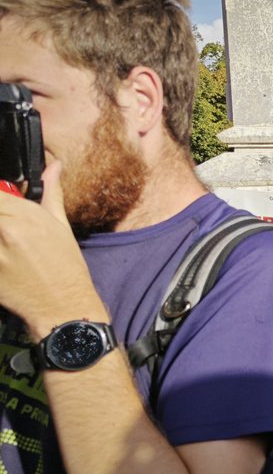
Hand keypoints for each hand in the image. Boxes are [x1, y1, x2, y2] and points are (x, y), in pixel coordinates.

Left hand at [0, 162, 107, 338]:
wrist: (62, 307)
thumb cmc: (65, 268)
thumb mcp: (61, 227)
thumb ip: (51, 194)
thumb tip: (54, 167)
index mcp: (24, 216)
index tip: (3, 200)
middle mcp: (5, 230)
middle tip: (7, 233)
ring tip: (6, 244)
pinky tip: (3, 259)